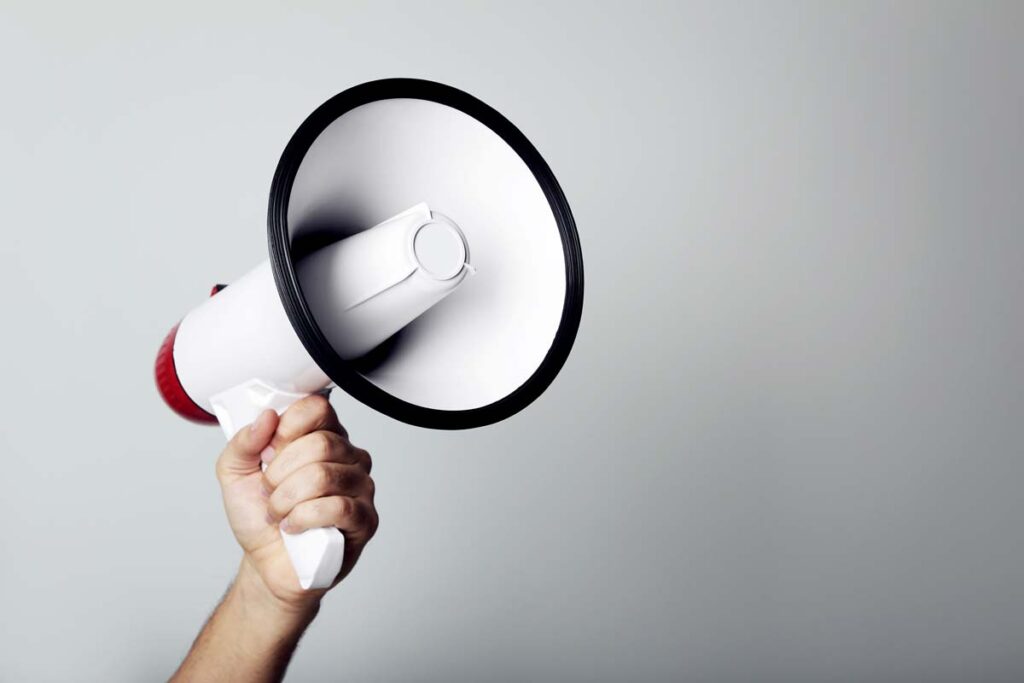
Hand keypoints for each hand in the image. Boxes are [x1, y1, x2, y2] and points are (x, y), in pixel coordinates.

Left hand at [215, 395, 377, 609]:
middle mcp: (348, 456)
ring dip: (286, 500)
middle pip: (321, 443)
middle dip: (280, 473)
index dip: (288, 427)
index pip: (318, 407)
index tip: (269, 450)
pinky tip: (293, 527)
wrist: (266, 564)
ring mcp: (361, 487)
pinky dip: (303, 518)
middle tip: (270, 490)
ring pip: (324, 476)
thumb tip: (267, 417)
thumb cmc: (259, 518)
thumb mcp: (235, 474)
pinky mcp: (365, 519)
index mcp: (322, 436)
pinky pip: (337, 507)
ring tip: (279, 512)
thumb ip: (243, 442)